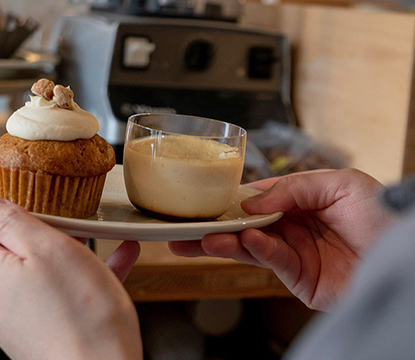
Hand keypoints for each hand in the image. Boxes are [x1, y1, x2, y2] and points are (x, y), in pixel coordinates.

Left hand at [0, 196, 141, 359]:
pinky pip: (59, 294)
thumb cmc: (82, 314)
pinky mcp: (45, 333)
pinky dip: (81, 276)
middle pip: (3, 253)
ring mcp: (22, 320)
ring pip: (38, 272)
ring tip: (98, 237)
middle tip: (44, 213)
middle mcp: (0, 300)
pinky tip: (117, 260)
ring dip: (64, 252)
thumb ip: (14, 224)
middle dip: (23, 231)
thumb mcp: (49, 250)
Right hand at [169, 169, 394, 309]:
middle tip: (183, 226)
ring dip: (224, 241)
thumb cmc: (380, 214)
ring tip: (200, 239)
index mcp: (299, 201)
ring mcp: (292, 253)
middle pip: (244, 224)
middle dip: (215, 225)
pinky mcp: (297, 278)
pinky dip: (257, 251)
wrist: (404, 254)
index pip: (257, 197)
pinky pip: (272, 261)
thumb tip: (252, 202)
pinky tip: (246, 242)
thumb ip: (294, 187)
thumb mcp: (339, 183)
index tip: (207, 197)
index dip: (232, 197)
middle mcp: (291, 227)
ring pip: (249, 246)